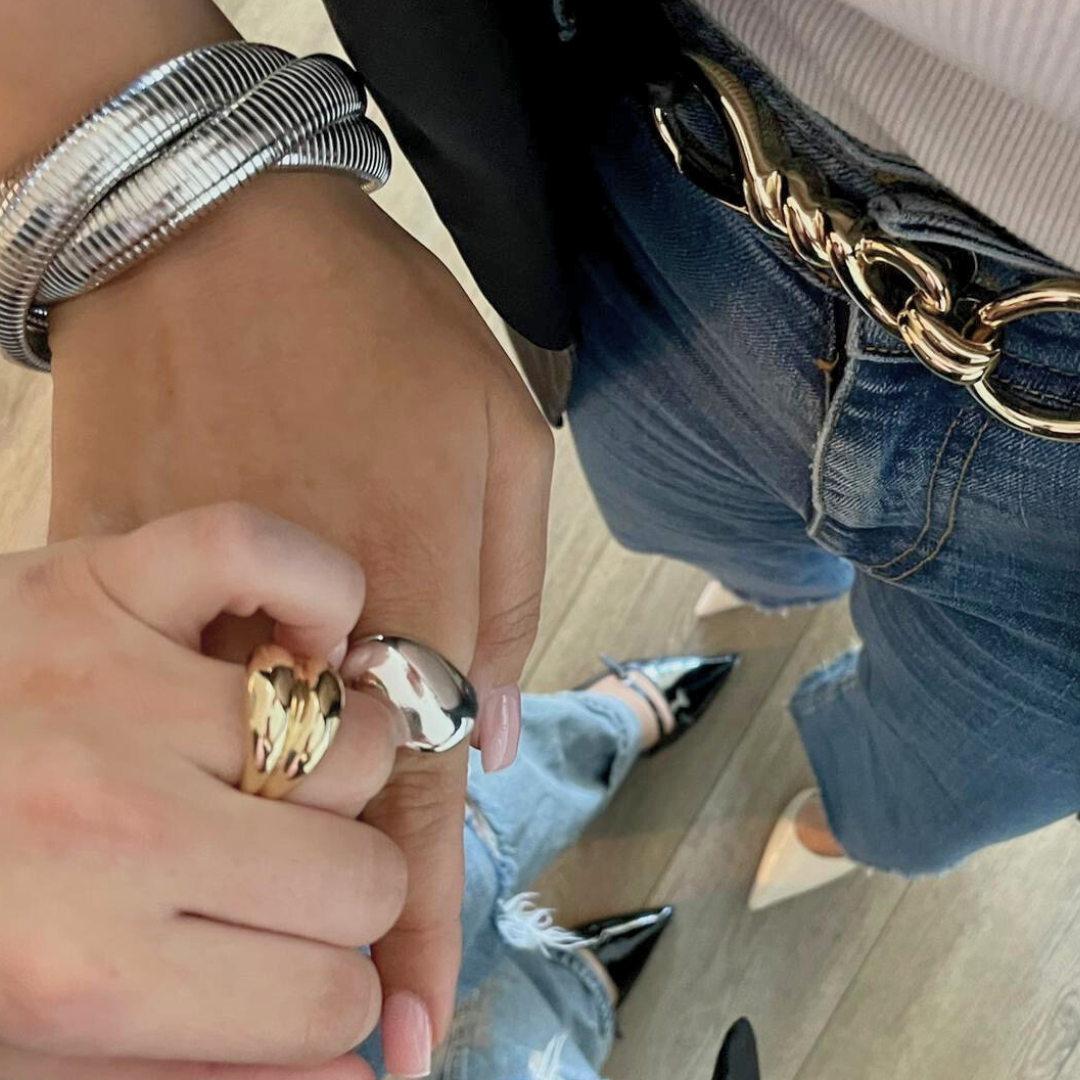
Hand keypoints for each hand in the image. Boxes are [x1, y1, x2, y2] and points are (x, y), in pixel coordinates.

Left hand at [0, 503, 410, 1078]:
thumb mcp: (26, 1058)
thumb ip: (199, 1077)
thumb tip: (360, 1074)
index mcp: (84, 972)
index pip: (331, 999)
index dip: (335, 993)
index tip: (302, 965)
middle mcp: (105, 829)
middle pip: (364, 875)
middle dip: (343, 889)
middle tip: (286, 867)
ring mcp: (104, 687)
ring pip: (352, 736)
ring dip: (334, 760)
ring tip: (274, 763)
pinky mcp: (93, 581)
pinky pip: (270, 556)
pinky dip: (318, 590)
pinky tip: (298, 645)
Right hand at [47, 174, 554, 1068]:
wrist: (214, 227)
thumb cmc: (377, 323)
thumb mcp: (499, 434)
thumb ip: (507, 595)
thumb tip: (485, 736)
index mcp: (414, 597)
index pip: (420, 809)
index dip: (422, 937)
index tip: (410, 1046)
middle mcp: (299, 635)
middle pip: (326, 832)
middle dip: (348, 919)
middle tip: (356, 983)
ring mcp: (196, 619)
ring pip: (236, 790)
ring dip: (265, 860)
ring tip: (278, 905)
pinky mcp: (120, 589)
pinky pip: (162, 709)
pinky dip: (191, 757)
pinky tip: (202, 772)